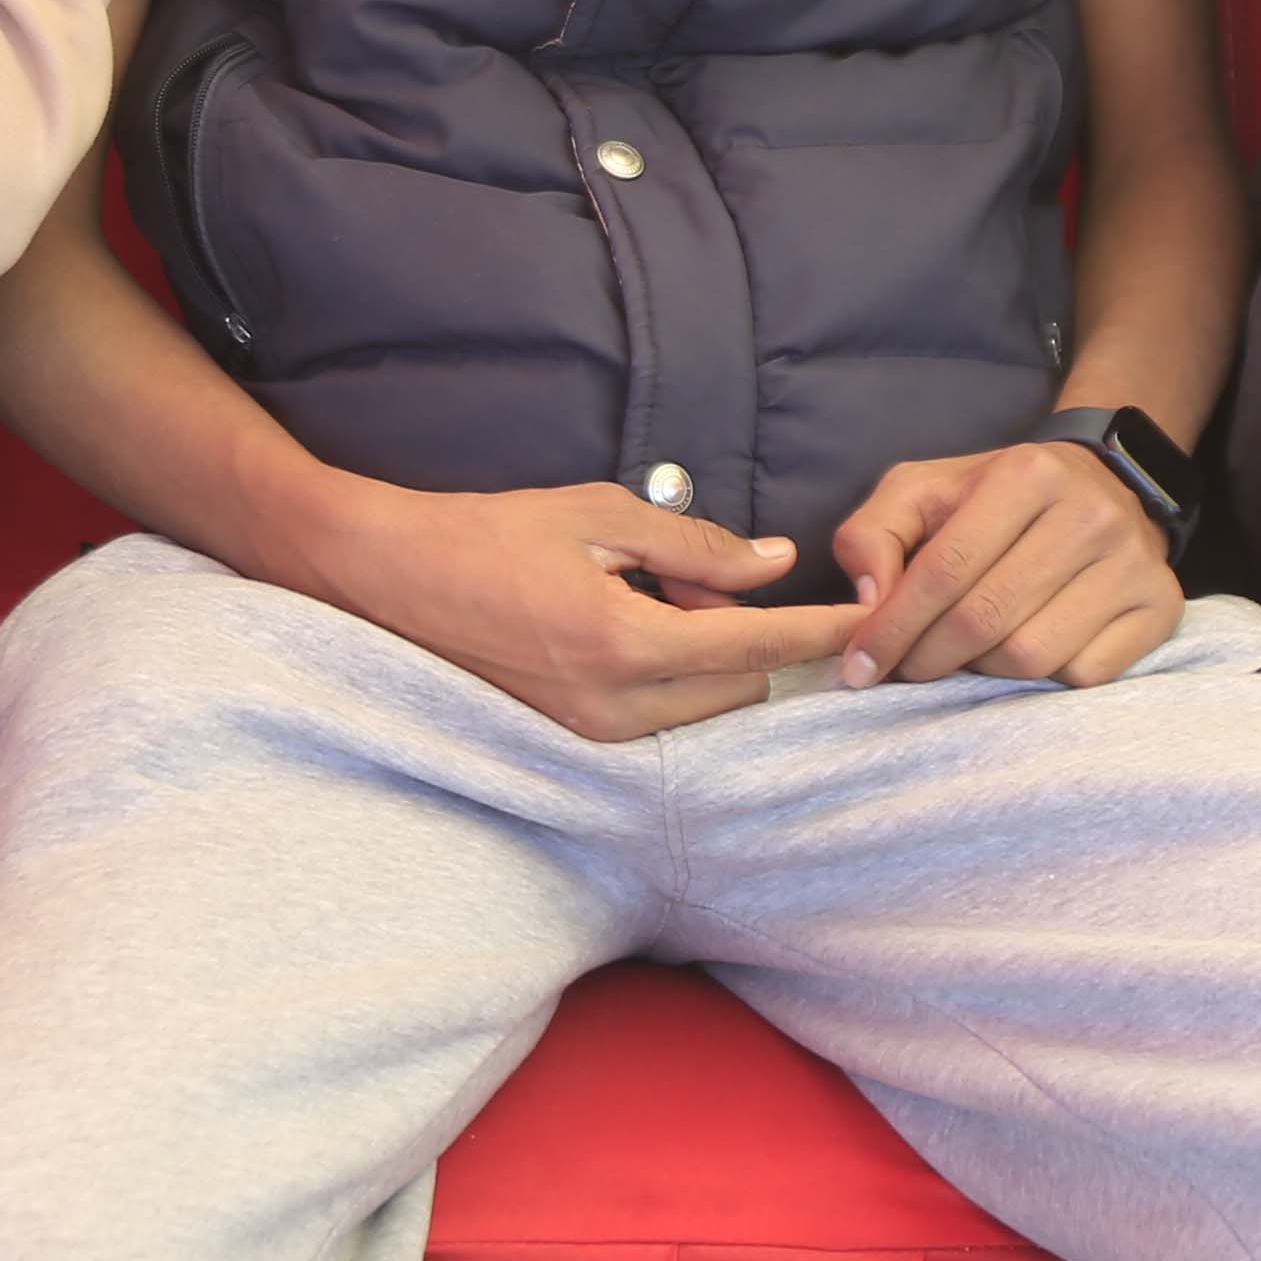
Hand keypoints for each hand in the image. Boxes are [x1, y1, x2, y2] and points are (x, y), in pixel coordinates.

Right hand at [290, 478, 862, 742]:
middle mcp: (613, 710)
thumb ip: (694, 546)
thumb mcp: (596, 516)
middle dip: (746, 635)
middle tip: (698, 574)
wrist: (388, 581)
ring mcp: (590, 738)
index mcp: (623, 646)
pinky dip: (671, 677)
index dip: (820, 630)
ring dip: (708, 660)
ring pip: (700, 710)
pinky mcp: (573, 744)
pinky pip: (659, 720)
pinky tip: (633, 625)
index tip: (872, 615)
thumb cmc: (488, 534)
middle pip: (738, 690)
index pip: (754, 647)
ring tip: (653, 594)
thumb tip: (773, 563)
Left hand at [826, 440, 1183, 692]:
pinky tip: (1028, 647)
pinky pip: (1083, 675)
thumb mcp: (923, 491)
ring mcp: (1132, 563)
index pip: (944, 570)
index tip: (858, 668)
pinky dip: (1043, 678)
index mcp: (1026, 474)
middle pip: (986, 620)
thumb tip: (867, 603)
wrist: (1103, 484)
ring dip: (984, 670)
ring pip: (1032, 656)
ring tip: (970, 650)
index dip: (893, 627)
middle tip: (906, 668)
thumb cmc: (995, 498)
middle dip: (929, 657)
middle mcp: (1089, 514)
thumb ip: (872, 535)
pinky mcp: (1160, 606)